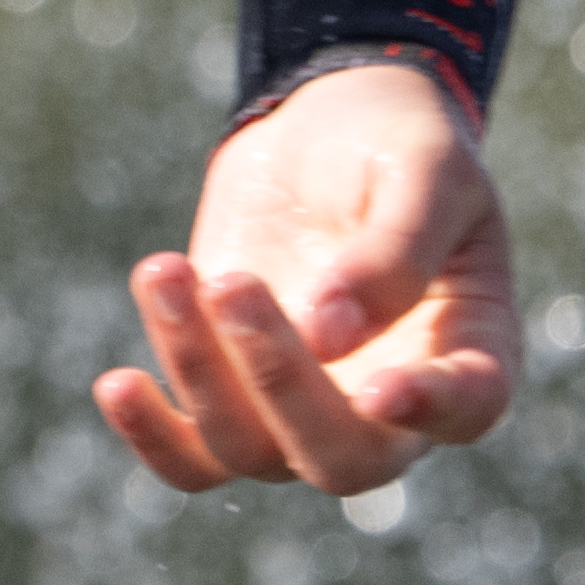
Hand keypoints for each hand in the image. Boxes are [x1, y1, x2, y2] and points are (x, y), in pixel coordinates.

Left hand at [96, 57, 524, 494]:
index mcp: (468, 349)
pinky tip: (116, 384)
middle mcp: (390, 407)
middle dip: (280, 385)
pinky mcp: (232, 394)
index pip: (466, 408)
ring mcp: (305, 409)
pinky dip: (152, 433)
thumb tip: (328, 337)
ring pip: (252, 449)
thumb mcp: (421, 169)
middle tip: (234, 283)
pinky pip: (193, 457)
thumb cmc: (397, 143)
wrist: (325, 125)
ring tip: (167, 270)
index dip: (428, 410)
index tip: (381, 387)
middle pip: (342, 458)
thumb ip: (393, 248)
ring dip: (199, 370)